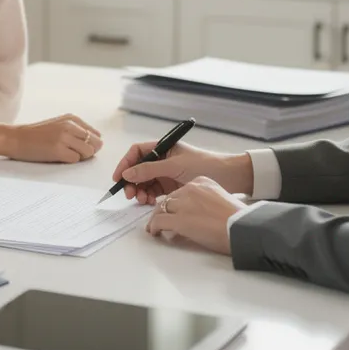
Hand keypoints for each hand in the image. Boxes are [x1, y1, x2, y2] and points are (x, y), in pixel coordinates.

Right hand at [0, 114, 102, 162]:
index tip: (79, 148)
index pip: (95, 134)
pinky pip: (76, 160)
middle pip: (96, 143)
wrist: (15, 138)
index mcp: (71, 118)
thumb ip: (76, 130)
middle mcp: (69, 125)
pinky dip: (69, 161)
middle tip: (73, 153)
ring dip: (80, 157)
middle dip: (88, 152)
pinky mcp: (58, 150)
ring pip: (88, 152)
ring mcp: (64, 137)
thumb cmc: (36, 135)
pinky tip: (58, 158)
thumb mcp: (58, 125)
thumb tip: (97, 140)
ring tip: (65, 155)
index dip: (90, 144)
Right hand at [113, 141, 252, 204]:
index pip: (137, 152)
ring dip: (140, 190)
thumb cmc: (204, 165)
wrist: (229, 177)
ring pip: (145, 181)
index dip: (125, 164)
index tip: (118, 178)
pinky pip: (154, 191)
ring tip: (142, 200)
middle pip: (138, 168)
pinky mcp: (171, 186)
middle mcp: (163, 159)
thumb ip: (149, 169)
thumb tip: (127, 174)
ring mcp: (167, 173)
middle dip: (131, 181)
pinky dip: (149, 196)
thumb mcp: (174, 166)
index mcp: (163, 147)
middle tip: (129, 194)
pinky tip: (150, 202)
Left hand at [145, 177, 246, 254]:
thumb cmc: (237, 219)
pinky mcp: (179, 219)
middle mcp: (190, 189)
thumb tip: (193, 216)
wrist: (243, 228)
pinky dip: (154, 227)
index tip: (172, 210)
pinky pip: (158, 221)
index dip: (174, 202)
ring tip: (155, 227)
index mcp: (202, 182)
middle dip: (163, 210)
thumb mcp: (219, 200)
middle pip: (169, 199)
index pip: (180, 190)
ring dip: (156, 218)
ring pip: (161, 208)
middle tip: (160, 220)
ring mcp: (184, 204)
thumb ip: (204, 202)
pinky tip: (155, 233)